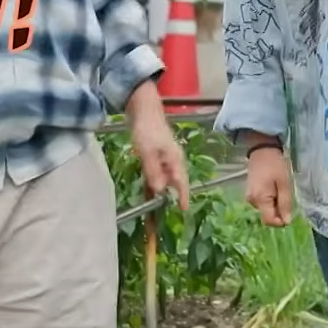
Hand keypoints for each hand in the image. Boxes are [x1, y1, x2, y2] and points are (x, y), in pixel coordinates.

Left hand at [126, 83, 189, 210]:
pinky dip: (153, 184)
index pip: (182, 182)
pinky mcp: (155, 157)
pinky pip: (156, 175)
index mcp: (175, 159)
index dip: (183, 197)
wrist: (143, 111)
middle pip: (174, 183)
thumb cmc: (147, 130)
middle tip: (167, 216)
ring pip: (164, 180)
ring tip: (156, 209)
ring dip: (161, 194)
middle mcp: (172, 161)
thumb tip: (160, 190)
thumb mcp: (148, 152)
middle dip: (172, 198)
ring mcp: (164, 159)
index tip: (183, 210)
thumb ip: (154, 171)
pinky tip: (148, 192)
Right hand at [241, 134, 292, 226]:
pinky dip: (269, 200)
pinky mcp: (250, 193)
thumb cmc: (275, 165)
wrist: (262, 150)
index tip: (289, 212)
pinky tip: (273, 187)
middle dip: (278, 211)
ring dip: (274, 204)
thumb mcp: (284, 184)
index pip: (268, 221)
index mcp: (260, 199)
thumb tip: (286, 222)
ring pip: (265, 209)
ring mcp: (249, 197)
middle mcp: (252, 201)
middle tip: (285, 194)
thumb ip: (285, 204)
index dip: (280, 221)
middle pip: (267, 216)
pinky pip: (262, 203)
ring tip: (279, 188)